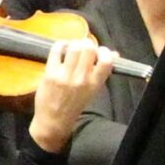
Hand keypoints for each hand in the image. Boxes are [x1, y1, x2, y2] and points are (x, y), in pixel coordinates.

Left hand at [28, 38, 116, 152]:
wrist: (54, 120)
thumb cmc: (74, 104)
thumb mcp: (93, 90)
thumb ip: (102, 72)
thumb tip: (115, 54)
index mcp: (95, 83)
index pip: (106, 61)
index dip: (103, 51)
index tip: (99, 51)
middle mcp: (82, 79)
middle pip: (89, 49)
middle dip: (87, 43)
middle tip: (83, 46)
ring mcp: (65, 76)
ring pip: (73, 48)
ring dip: (73, 43)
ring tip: (72, 46)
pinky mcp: (50, 74)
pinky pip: (56, 51)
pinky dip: (59, 45)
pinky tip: (60, 47)